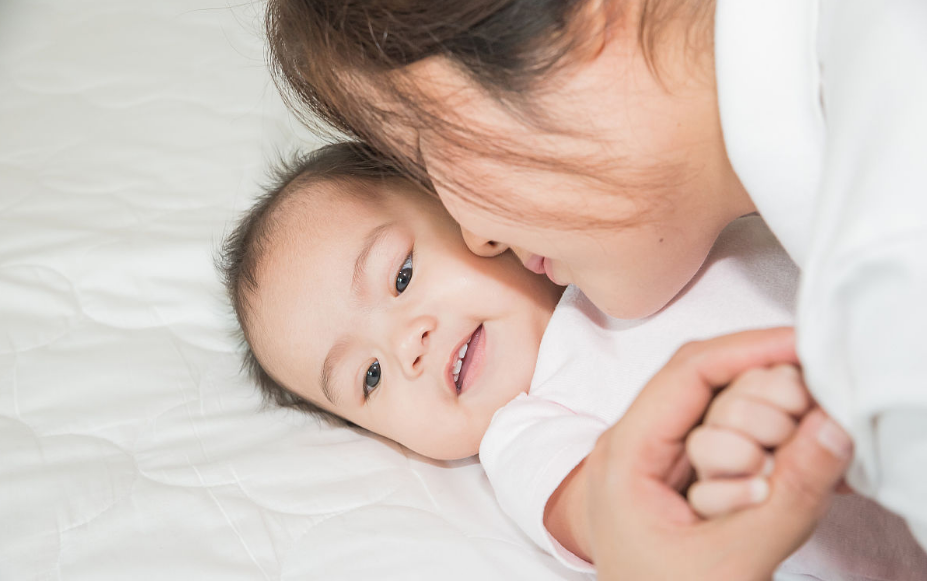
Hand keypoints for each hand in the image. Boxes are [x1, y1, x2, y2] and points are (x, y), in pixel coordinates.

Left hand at [584, 328, 852, 580]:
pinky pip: (722, 440)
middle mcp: (633, 445)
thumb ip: (789, 495)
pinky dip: (762, 445)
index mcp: (625, 454)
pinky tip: (791, 461)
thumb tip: (834, 425)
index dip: (749, 348)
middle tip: (813, 414)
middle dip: (763, 394)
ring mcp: (653, 460)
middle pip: (704, 384)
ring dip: (765, 422)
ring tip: (795, 450)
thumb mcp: (734, 560)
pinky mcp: (676, 477)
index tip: (805, 343)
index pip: (687, 372)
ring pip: (717, 410)